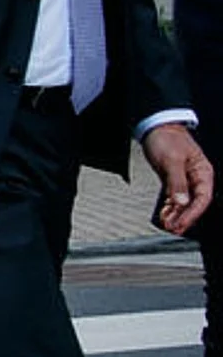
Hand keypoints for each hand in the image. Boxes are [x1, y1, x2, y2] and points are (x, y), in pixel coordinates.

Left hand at [144, 123, 213, 237]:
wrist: (155, 127)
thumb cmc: (166, 138)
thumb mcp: (171, 160)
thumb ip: (176, 182)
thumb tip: (181, 201)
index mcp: (202, 172)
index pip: (202, 198)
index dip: (192, 213)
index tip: (182, 223)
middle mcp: (196, 178)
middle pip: (193, 203)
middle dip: (184, 218)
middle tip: (173, 229)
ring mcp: (184, 179)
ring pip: (183, 202)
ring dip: (176, 214)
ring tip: (167, 226)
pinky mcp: (173, 180)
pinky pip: (174, 197)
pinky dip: (169, 207)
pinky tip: (164, 214)